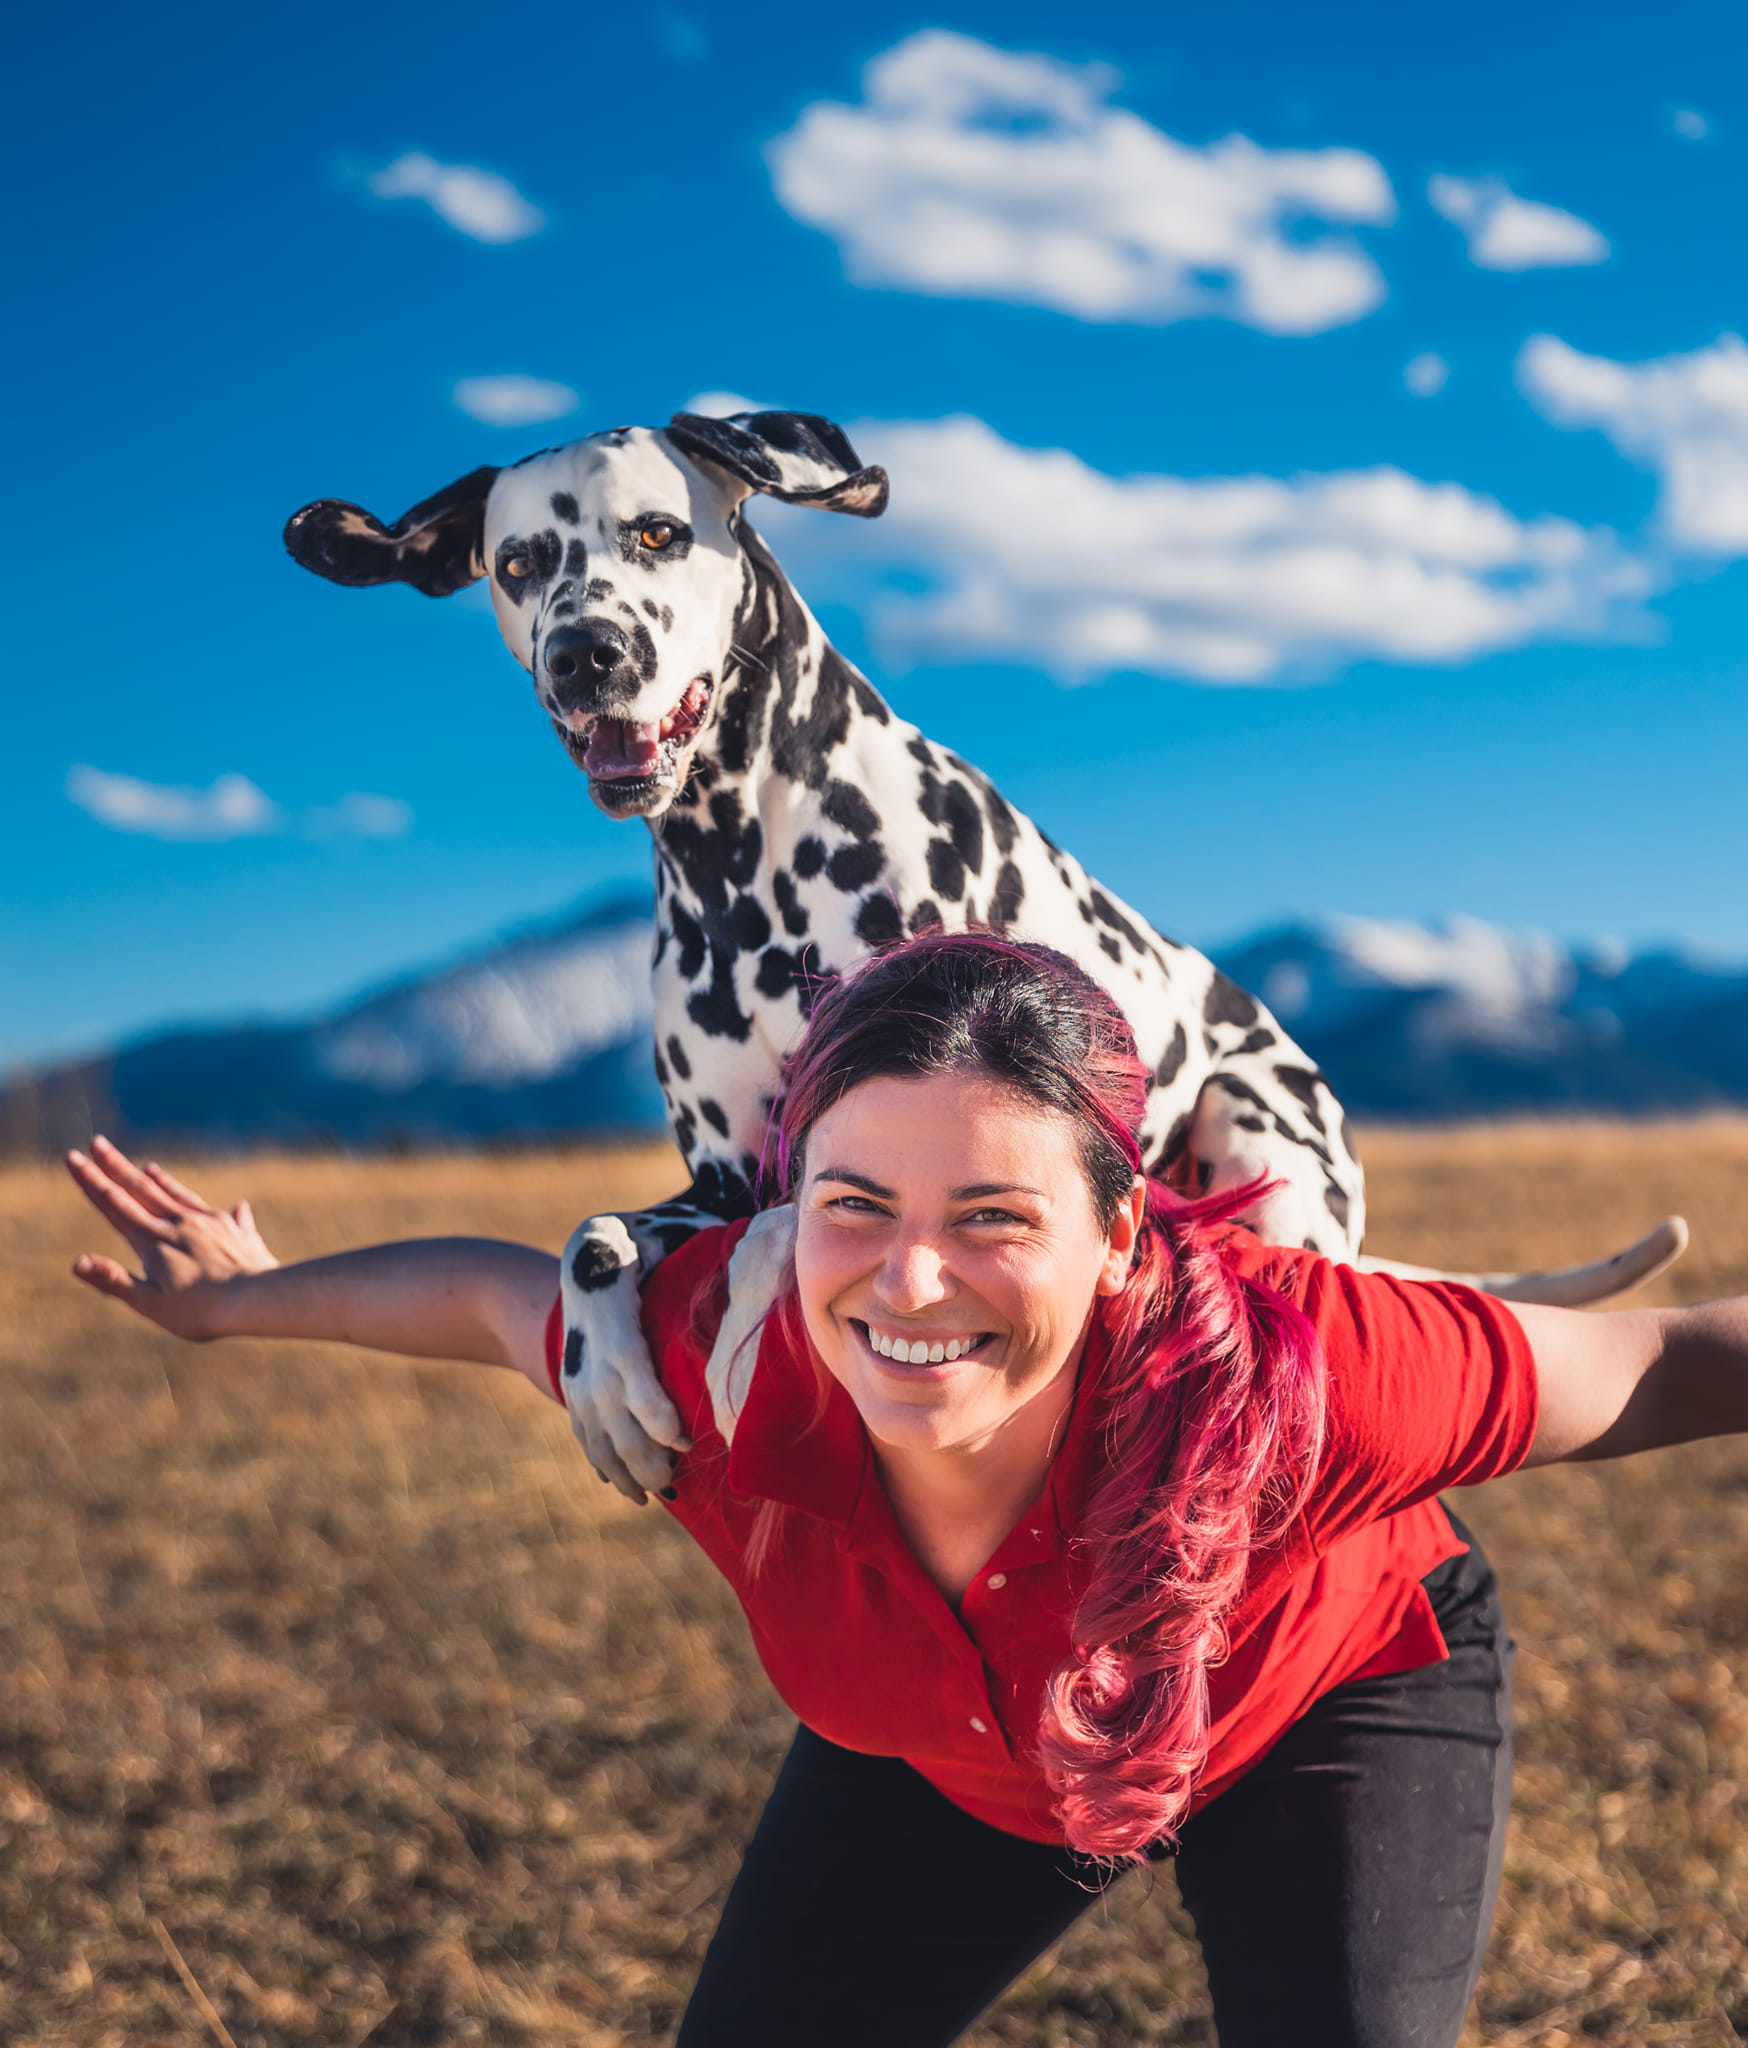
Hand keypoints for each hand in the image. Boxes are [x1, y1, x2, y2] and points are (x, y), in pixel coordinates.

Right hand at [67, 1135, 279, 1338]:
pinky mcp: (238, 1230)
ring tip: (148, 1166)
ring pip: (179, 1195)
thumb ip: (113, 1280)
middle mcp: (180, 1223)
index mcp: (153, 1240)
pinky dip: (217, 1209)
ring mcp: (210, 1223)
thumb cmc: (200, 1310)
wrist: (260, 1299)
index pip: (113, 1204)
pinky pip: (222, 1213)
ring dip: (160, 1180)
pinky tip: (234, 1205)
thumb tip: (76, 1262)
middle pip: (141, 1189)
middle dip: (115, 1166)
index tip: (73, 1157)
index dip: (90, 1181)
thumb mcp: (150, 1303)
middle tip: (97, 1142)